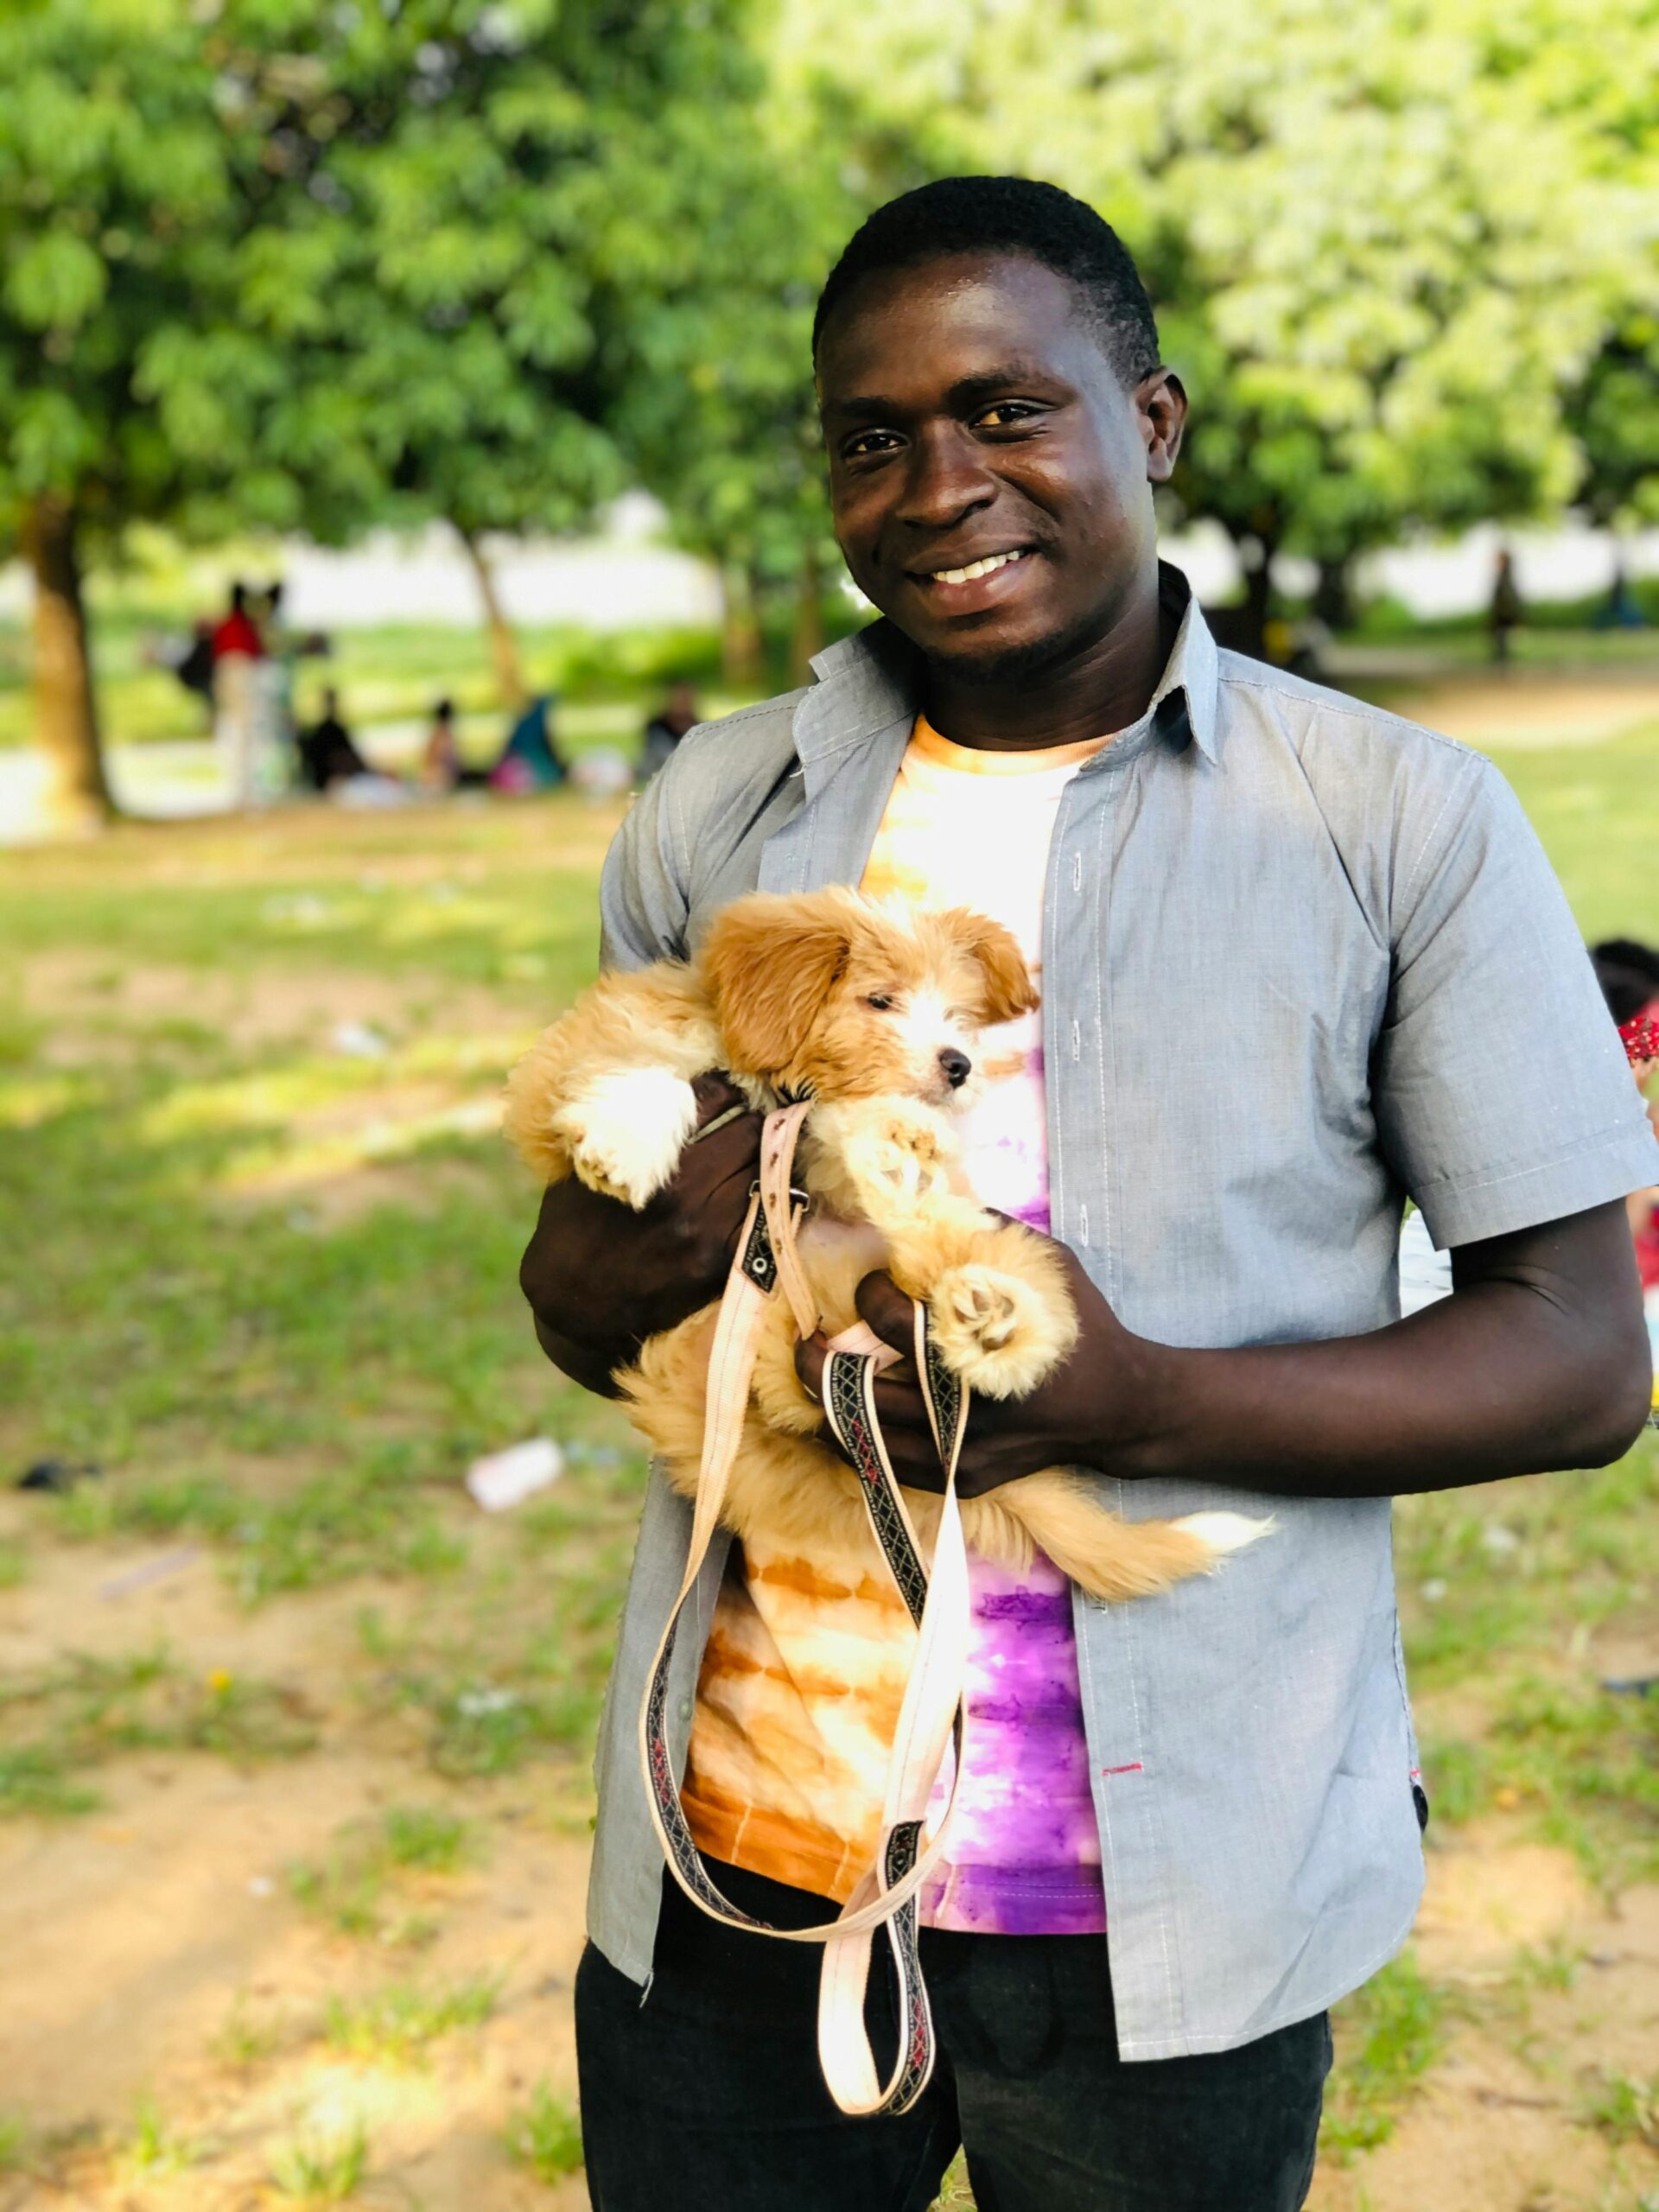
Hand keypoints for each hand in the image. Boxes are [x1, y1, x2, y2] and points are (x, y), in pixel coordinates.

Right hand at [521, 1072, 762, 1395]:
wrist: (574, 1306)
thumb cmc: (573, 1227)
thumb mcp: (589, 1167)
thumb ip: (630, 1130)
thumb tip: (669, 1087)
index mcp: (653, 1165)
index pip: (715, 1101)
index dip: (724, 1088)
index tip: (726, 1087)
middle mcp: (688, 1198)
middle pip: (749, 1132)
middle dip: (750, 1118)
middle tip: (748, 1115)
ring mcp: (711, 1235)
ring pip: (764, 1172)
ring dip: (762, 1156)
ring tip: (755, 1149)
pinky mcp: (724, 1265)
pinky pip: (765, 1216)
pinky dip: (763, 1197)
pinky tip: (754, 1189)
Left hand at [793, 1235, 1158, 1497]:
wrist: (1119, 1407)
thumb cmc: (1081, 1329)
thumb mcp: (1048, 1267)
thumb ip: (991, 1234)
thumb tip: (932, 1200)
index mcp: (978, 1349)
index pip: (893, 1324)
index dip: (870, 1297)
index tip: (870, 1285)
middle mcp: (962, 1409)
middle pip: (860, 1390)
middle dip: (819, 1360)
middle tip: (807, 1339)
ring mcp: (959, 1453)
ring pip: (864, 1437)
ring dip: (828, 1404)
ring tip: (812, 1376)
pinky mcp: (962, 1480)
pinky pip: (887, 1470)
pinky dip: (856, 1445)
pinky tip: (840, 1421)